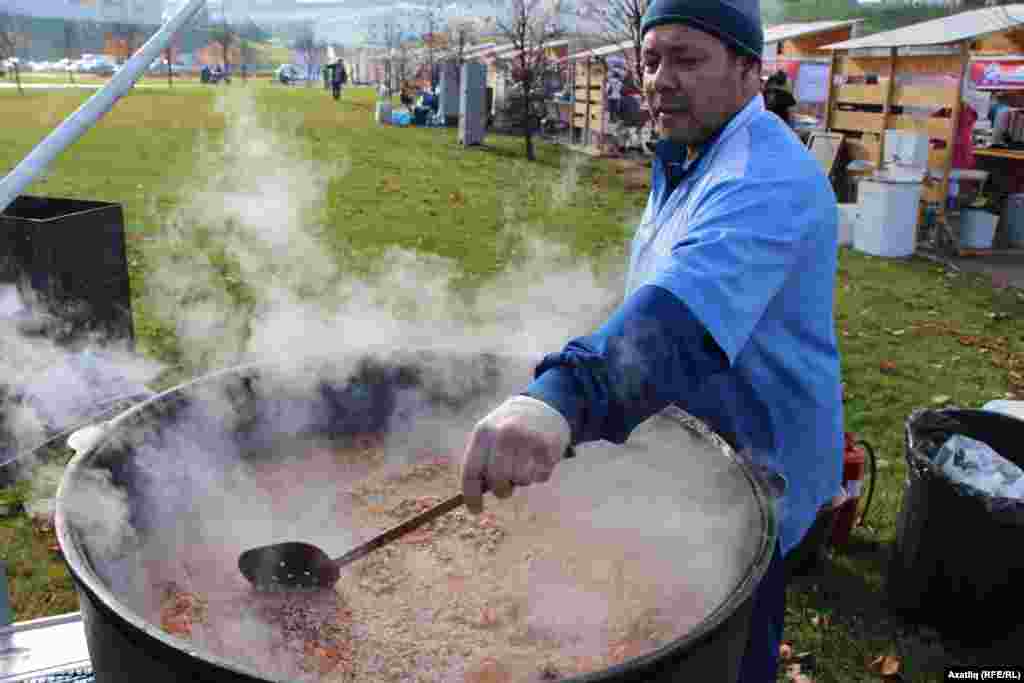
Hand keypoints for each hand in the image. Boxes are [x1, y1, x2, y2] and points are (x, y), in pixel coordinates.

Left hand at [460, 396, 570, 513]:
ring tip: (525, 464)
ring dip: (522, 480)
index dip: (471, 496)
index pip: (471, 471)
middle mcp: (504, 434)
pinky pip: (540, 477)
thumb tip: (479, 494)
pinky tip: (539, 459)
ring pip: (520, 480)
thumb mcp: (491, 434)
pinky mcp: (548, 445)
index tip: (476, 510)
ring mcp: (527, 439)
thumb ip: (483, 460)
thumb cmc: (511, 427)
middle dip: (502, 490)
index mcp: (483, 432)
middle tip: (507, 488)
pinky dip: (540, 475)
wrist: (544, 404)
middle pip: (497, 480)